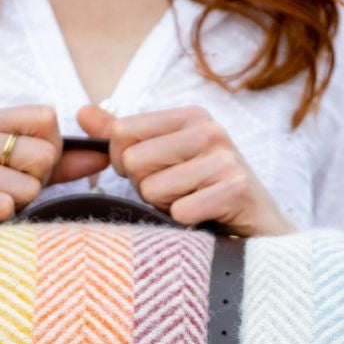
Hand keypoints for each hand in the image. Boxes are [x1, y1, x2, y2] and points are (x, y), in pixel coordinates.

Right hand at [0, 106, 107, 228]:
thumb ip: (61, 164)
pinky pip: (4, 205)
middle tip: (6, 193)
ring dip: (17, 206)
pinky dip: (0, 220)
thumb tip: (105, 155)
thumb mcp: (15, 174)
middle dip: (35, 183)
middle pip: (44, 153)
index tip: (29, 169)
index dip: (51, 149)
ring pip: (28, 186)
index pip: (47, 117)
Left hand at [76, 103, 296, 236]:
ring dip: (167, 208)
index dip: (125, 163)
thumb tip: (82, 112)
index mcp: (190, 116)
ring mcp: (225, 159)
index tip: (154, 173)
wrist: (261, 231)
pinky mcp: (235, 190)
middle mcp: (209, 130)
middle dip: (146, 188)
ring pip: (153, 190)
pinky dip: (186, 225)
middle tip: (178, 194)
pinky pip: (179, 212)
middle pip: (134, 162)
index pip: (121, 133)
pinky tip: (207, 220)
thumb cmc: (206, 193)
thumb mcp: (166, 159)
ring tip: (194, 205)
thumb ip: (123, 137)